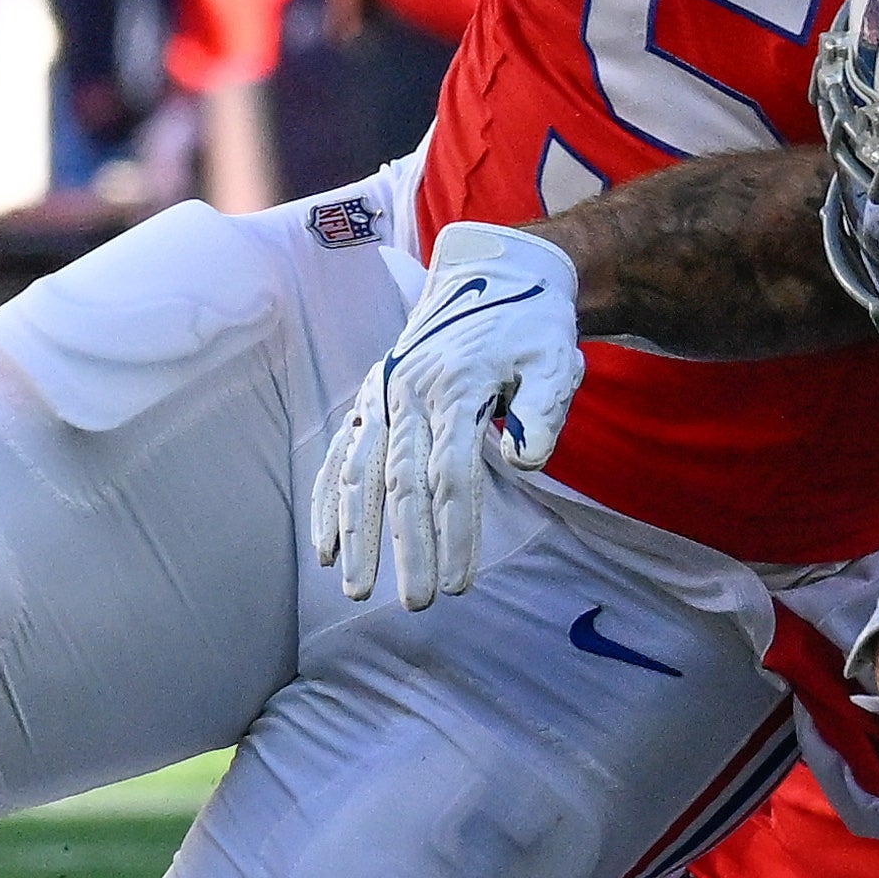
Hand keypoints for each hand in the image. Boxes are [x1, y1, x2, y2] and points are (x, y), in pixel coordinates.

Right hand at [312, 219, 581, 609]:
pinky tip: (322, 549)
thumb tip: (524, 460)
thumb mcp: (556, 357)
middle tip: (415, 604)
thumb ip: (545, 408)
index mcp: (455, 386)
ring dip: (356, 534)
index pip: (451, 474)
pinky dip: (328, 502)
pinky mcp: (370, 401)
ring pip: (362, 473)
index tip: (459, 583)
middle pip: (402, 482)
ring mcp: (382, 397)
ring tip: (357, 590)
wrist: (497, 272)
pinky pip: (340, 456)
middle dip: (406, 546)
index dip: (454, 531)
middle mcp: (408, 393)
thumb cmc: (532, 325)